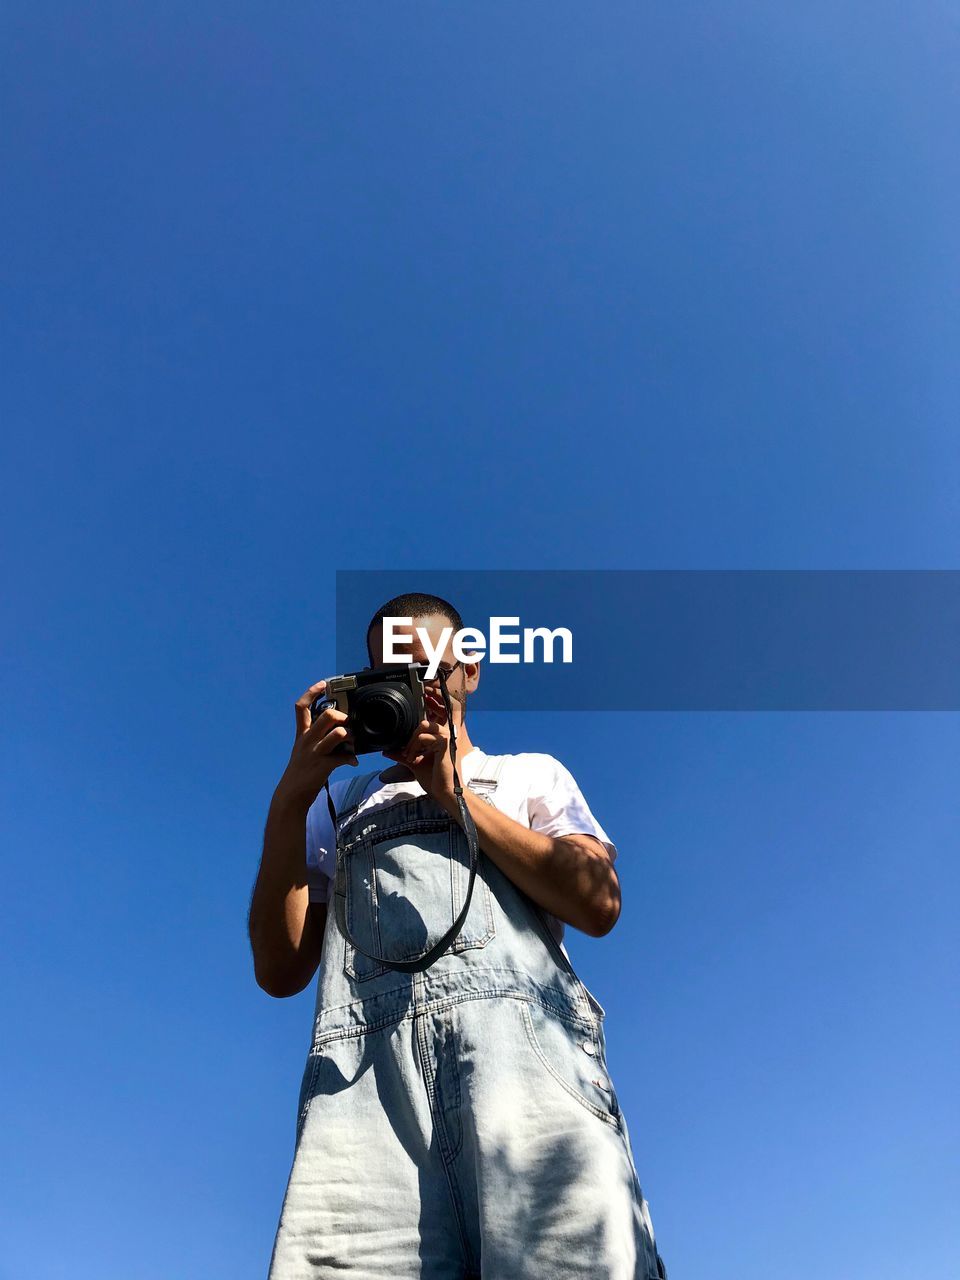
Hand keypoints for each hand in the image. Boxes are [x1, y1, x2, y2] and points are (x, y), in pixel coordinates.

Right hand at [276, 680, 358, 807]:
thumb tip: (340, 731)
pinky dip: (351, 758)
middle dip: (341, 715)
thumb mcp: (303, 750)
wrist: (291, 794)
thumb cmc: (301, 771)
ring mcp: (315, 752)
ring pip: (338, 733)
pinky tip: (353, 761)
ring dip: (350, 735)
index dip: (312, 692)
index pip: (301, 706)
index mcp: (301, 734)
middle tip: (346, 723)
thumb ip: (318, 738)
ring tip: (352, 742)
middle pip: (326, 715)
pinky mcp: (323, 765)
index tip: (323, 684)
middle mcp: (307, 740)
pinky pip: (343, 756)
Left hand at [383, 685, 456, 812]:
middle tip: (406, 754)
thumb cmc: (433, 779)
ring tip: (410, 757)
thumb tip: (386, 751)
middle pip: (423, 723)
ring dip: (412, 742)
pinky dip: (414, 748)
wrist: (444, 792)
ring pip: (423, 726)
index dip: (417, 729)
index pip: (426, 724)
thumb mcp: (414, 764)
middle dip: (410, 737)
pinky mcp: (444, 744)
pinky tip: (415, 760)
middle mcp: (445, 735)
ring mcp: (446, 738)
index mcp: (440, 739)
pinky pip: (423, 737)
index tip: (409, 744)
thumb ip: (402, 756)